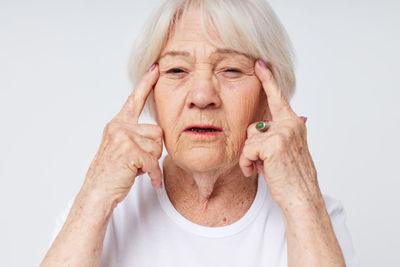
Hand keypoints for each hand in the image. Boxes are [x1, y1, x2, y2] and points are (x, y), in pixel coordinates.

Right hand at [82, 64, 162, 204]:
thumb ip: (136, 136)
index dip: (146, 83)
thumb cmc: (112, 173)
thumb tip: (157, 133)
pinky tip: (151, 181)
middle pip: (157, 132)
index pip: (134, 100)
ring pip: (158, 146)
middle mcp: (119, 127)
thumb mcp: (122, 148)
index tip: (155, 67)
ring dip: (152, 162)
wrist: (97, 193)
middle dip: (153, 150)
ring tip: (136, 169)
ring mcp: (123, 138)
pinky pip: (154, 162)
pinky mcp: (129, 152)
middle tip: (138, 162)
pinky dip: (155, 175)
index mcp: (118, 124)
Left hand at [239, 60, 322, 209]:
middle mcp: (290, 123)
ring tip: (261, 168)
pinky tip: (256, 171)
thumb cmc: (291, 176)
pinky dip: (247, 163)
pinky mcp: (273, 144)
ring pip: (248, 139)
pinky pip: (246, 150)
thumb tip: (257, 129)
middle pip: (254, 127)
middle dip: (252, 147)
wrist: (301, 197)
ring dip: (249, 157)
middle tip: (263, 163)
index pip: (278, 97)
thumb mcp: (284, 150)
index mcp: (293, 123)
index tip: (260, 62)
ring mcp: (283, 132)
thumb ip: (273, 135)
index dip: (268, 79)